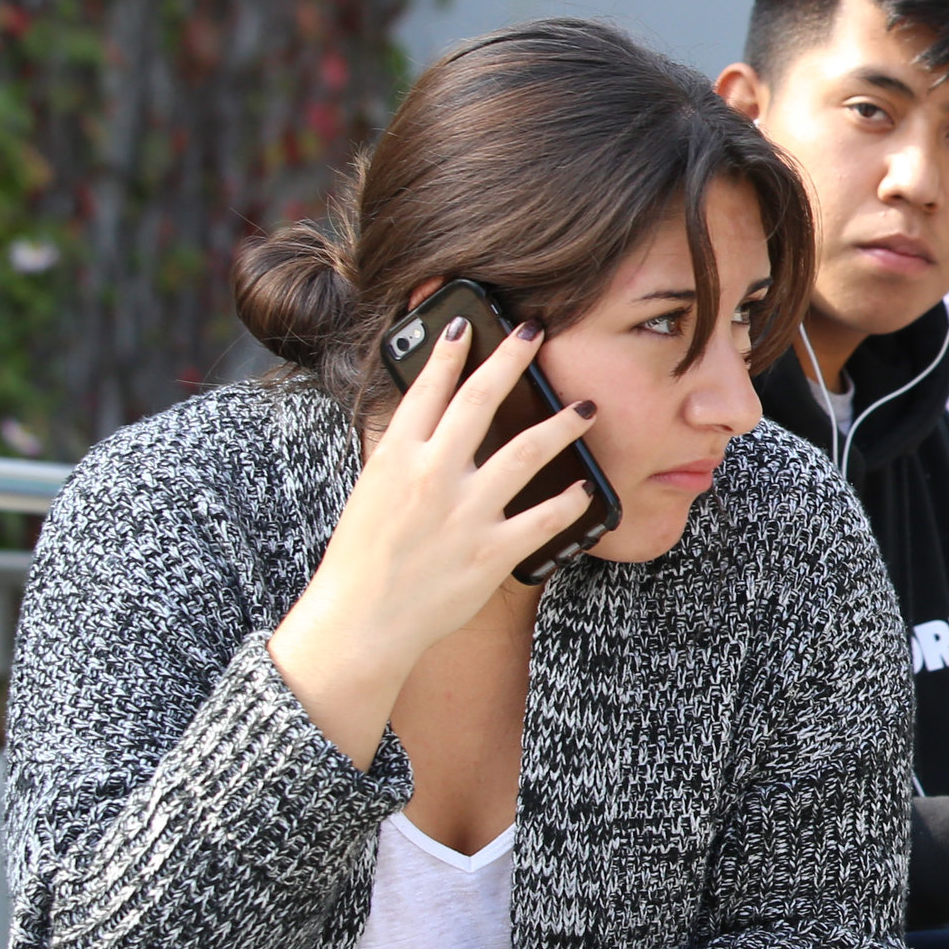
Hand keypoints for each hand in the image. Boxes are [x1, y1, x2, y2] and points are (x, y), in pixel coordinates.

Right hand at [268, 317, 602, 767]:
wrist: (361, 622)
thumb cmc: (362, 558)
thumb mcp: (370, 490)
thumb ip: (398, 451)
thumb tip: (419, 412)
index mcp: (396, 457)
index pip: (426, 388)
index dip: (448, 351)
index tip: (469, 325)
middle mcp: (432, 476)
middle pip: (479, 401)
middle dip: (511, 359)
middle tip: (536, 332)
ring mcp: (464, 514)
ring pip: (525, 452)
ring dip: (562, 424)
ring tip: (587, 407)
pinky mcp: (490, 552)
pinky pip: (542, 519)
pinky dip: (570, 502)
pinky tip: (587, 487)